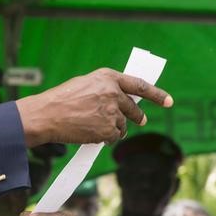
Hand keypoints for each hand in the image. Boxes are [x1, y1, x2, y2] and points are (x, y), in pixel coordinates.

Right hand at [15, 68, 172, 146]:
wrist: (47, 114)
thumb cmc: (61, 99)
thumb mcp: (85, 84)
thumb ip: (105, 89)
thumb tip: (123, 99)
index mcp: (108, 77)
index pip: (139, 85)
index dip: (156, 94)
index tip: (168, 101)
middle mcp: (113, 93)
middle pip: (133, 109)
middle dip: (137, 117)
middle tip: (141, 120)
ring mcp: (112, 112)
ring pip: (123, 125)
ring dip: (115, 128)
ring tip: (95, 126)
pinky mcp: (108, 129)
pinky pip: (113, 137)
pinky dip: (105, 138)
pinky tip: (91, 133)